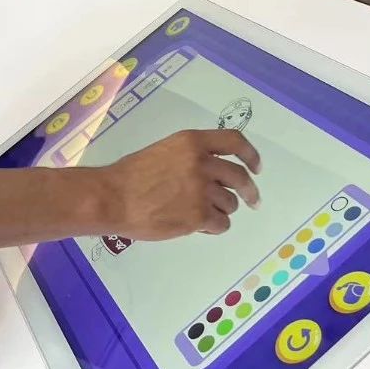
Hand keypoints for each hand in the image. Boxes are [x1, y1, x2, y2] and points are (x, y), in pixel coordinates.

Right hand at [102, 129, 260, 239]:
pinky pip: (221, 224)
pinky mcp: (199, 215)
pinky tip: (196, 226)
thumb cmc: (131, 175)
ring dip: (220, 210)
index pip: (234, 141)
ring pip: (230, 204)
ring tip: (200, 214)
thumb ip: (190, 158)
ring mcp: (202, 189)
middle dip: (250, 192)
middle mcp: (202, 162)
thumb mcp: (165, 152)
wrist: (113, 197)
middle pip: (239, 177)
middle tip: (252, 201)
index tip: (256, 168)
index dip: (250, 155)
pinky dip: (212, 227)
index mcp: (192, 142)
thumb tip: (212, 174)